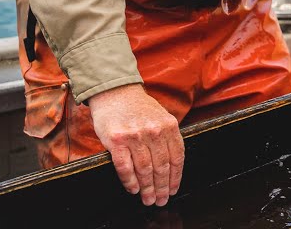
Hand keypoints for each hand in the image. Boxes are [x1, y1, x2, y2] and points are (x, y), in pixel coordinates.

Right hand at [87, 84, 184, 205]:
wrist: (114, 91)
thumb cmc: (137, 106)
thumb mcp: (160, 116)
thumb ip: (167, 136)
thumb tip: (172, 164)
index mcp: (169, 125)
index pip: (177, 157)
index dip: (176, 177)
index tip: (173, 190)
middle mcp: (154, 131)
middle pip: (161, 167)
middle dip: (162, 187)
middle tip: (160, 200)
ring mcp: (135, 136)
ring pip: (144, 170)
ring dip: (147, 188)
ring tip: (148, 199)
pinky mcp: (116, 141)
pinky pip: (125, 167)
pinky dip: (130, 181)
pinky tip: (133, 189)